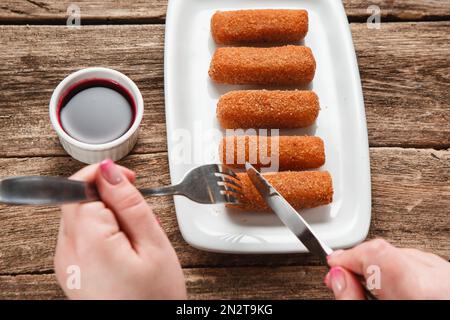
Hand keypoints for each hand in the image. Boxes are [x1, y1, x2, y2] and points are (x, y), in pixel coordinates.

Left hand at [54, 160, 185, 298]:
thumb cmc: (153, 298)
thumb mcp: (152, 244)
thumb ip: (129, 203)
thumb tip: (110, 171)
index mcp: (87, 241)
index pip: (79, 185)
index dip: (105, 175)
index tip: (129, 179)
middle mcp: (67, 251)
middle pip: (77, 199)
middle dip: (108, 196)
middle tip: (138, 212)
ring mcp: (66, 262)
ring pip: (80, 216)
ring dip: (107, 214)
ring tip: (136, 234)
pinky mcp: (71, 270)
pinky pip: (81, 235)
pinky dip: (101, 231)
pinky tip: (125, 246)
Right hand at [325, 239, 449, 299]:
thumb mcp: (372, 316)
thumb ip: (352, 297)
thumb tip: (337, 276)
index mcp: (417, 289)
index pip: (374, 251)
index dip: (347, 255)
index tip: (333, 264)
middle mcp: (438, 277)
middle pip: (386, 252)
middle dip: (361, 263)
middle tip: (344, 280)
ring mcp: (446, 274)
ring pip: (402, 255)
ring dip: (381, 268)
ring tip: (370, 289)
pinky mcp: (449, 274)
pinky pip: (420, 263)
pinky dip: (403, 272)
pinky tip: (394, 288)